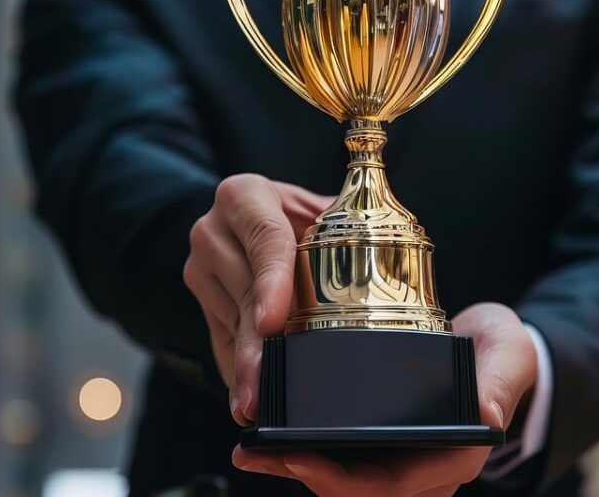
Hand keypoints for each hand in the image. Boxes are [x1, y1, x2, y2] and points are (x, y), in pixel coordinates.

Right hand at [183, 174, 332, 424]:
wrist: (253, 220)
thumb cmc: (300, 216)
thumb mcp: (319, 209)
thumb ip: (349, 224)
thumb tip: (397, 257)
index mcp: (245, 196)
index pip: (264, 238)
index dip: (272, 282)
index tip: (273, 321)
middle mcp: (213, 230)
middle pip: (245, 292)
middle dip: (256, 343)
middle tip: (263, 384)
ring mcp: (201, 269)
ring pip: (232, 323)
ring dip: (246, 365)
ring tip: (257, 402)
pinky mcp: (201, 302)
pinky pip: (220, 341)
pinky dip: (238, 371)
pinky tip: (247, 398)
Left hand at [231, 303, 538, 495]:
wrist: (494, 348)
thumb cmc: (502, 353)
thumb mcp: (508, 355)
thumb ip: (500, 381)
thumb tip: (489, 418)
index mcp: (452, 457)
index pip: (393, 485)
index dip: (342, 480)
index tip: (298, 456)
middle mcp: (423, 469)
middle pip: (355, 490)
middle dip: (302, 474)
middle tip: (255, 453)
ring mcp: (401, 461)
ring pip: (342, 480)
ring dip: (295, 467)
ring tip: (249, 448)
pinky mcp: (382, 445)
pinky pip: (341, 460)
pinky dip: (304, 452)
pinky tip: (269, 438)